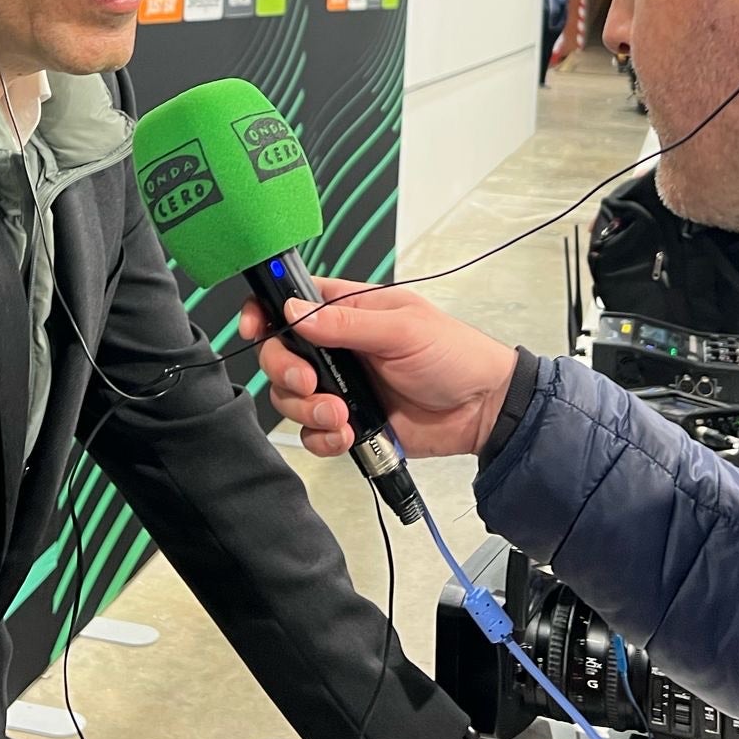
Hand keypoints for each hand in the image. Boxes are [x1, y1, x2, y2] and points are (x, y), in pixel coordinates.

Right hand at [238, 277, 517, 458]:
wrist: (483, 410)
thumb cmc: (453, 354)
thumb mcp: (403, 329)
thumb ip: (345, 324)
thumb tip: (292, 311)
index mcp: (348, 310)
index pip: (291, 300)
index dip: (265, 311)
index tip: (255, 328)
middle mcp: (337, 347)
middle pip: (280, 354)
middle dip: (285, 371)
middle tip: (311, 383)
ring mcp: (340, 386)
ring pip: (290, 397)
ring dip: (307, 410)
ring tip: (342, 417)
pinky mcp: (348, 423)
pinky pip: (313, 433)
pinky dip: (322, 438)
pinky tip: (347, 435)